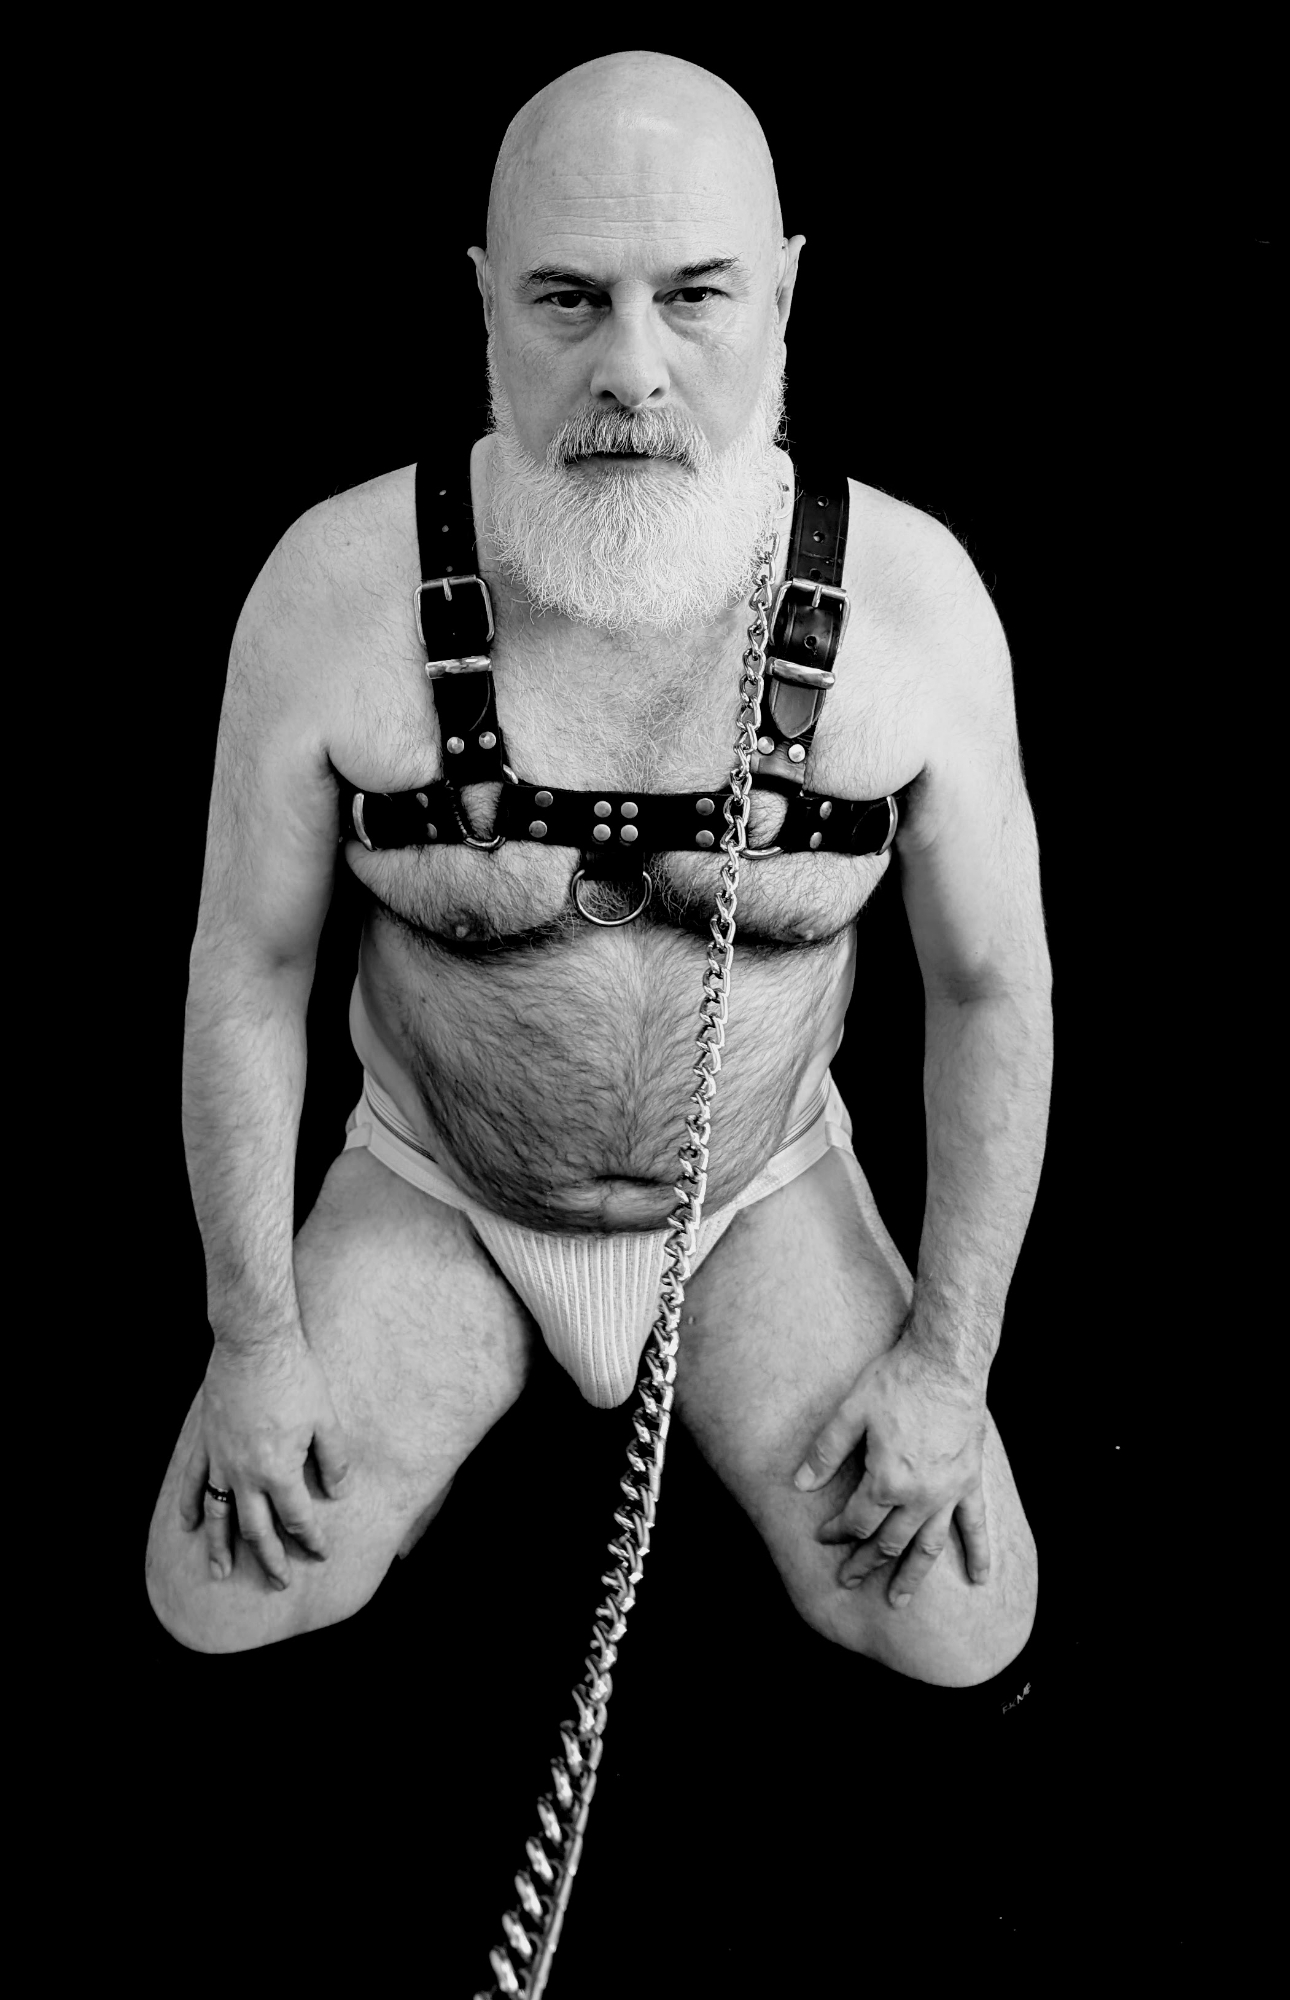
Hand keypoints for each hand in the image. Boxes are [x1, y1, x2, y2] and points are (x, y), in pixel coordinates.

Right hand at [178, 1337, 349, 1588]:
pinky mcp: (205, 1442)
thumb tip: (338, 1493)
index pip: (297, 1518)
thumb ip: (334, 1460)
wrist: (254, 1343)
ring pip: (218, 1514)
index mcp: (279, 1471)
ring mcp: (220, 1460)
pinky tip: (187, 1525)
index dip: (311, 1539)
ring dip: (219, 1547)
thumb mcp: (327, 1419)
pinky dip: (189, 1505)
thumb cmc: (296, 1377)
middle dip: (269, 1559)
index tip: (320, 1553)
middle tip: (278, 1583)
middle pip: (256, 1528)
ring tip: (220, 1573)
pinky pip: (192, 1482)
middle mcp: (245, 1474)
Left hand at [794, 1337, 989, 1607]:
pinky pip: (975, 1525)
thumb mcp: (850, 1412)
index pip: (856, 1522)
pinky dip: (980, 1554)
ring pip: (928, 1546)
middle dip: (864, 1563)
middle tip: (847, 1581)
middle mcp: (919, 1496)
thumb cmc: (896, 1382)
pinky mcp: (970, 1481)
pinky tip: (978, 1580)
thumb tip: (801, 1484)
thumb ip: (825, 1452)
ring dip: (912, 1576)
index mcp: (886, 1481)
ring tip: (898, 1601)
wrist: (947, 1362)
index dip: (837, 1533)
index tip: (823, 1536)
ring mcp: (948, 1492)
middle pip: (887, 1542)